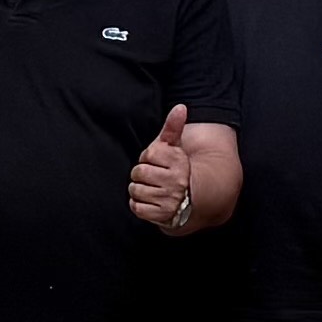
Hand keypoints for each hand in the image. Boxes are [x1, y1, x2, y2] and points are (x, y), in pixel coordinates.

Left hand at [126, 104, 197, 232]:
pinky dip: (138, 204)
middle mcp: (176, 181)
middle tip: (153, 177)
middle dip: (141, 174)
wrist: (186, 199)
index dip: (147, 158)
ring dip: (139, 190)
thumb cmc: (173, 168)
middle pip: (139, 172)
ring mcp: (170, 199)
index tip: (157, 162)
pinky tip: (149, 201)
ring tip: (151, 189)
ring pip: (136, 190)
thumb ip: (173, 126)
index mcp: (179, 162)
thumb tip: (180, 107)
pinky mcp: (162, 215)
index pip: (148, 155)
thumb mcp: (173, 147)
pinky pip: (136, 207)